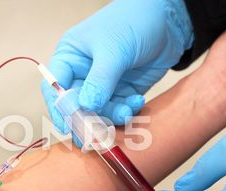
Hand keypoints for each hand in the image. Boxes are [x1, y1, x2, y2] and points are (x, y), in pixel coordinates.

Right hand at [41, 0, 193, 133]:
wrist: (169, 20)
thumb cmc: (133, 21)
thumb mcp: (113, 50)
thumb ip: (100, 81)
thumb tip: (86, 107)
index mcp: (71, 57)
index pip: (55, 87)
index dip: (58, 108)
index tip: (65, 126)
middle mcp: (84, 73)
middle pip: (76, 105)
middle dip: (87, 119)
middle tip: (96, 134)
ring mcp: (104, 84)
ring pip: (99, 112)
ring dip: (112, 116)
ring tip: (127, 110)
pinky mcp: (124, 91)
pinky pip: (119, 110)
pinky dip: (127, 111)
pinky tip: (137, 101)